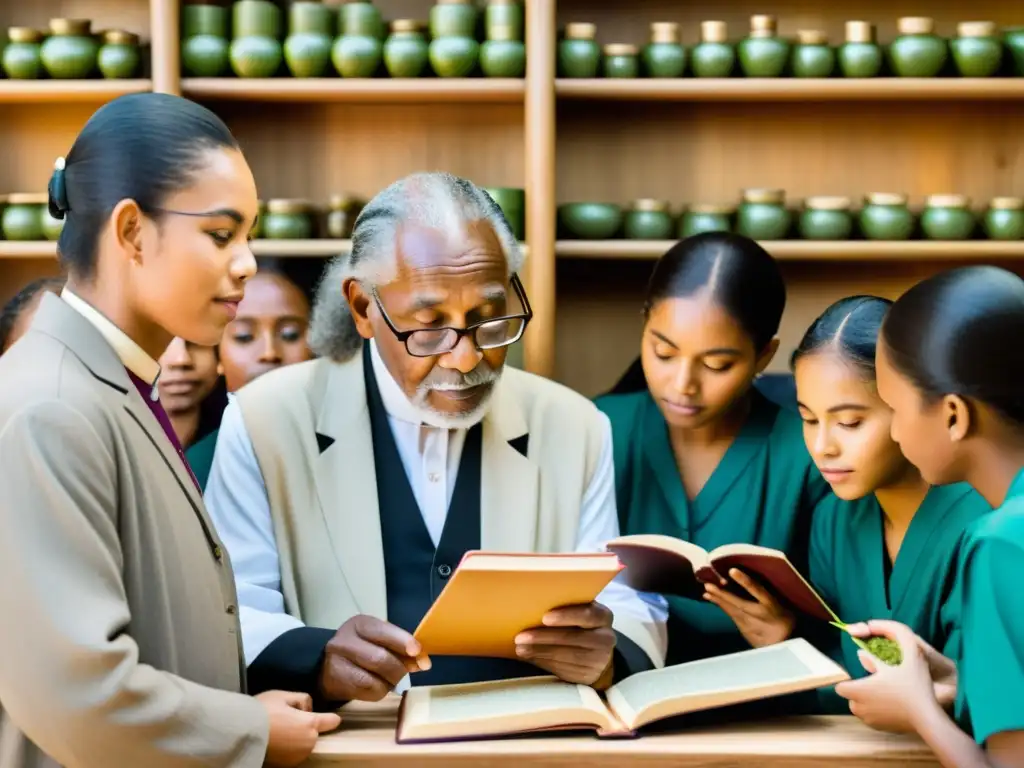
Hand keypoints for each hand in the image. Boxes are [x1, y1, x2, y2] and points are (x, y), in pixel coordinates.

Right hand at [257, 690, 340, 767]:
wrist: (241, 734)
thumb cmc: (263, 712)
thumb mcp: (283, 695)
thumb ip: (302, 699)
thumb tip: (307, 708)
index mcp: (311, 724)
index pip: (331, 721)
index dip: (329, 717)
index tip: (330, 717)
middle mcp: (309, 743)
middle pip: (314, 731)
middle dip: (305, 724)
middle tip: (286, 717)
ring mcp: (298, 756)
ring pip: (304, 742)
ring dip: (298, 737)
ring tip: (279, 728)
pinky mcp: (287, 765)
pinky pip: (294, 752)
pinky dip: (289, 746)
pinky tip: (276, 739)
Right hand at [320, 615, 430, 701]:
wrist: (325, 664)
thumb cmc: (360, 647)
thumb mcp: (377, 637)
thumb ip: (399, 645)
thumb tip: (423, 662)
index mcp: (359, 624)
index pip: (383, 631)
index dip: (402, 642)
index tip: (417, 652)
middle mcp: (344, 642)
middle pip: (380, 659)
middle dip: (400, 668)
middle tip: (409, 670)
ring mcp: (338, 664)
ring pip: (375, 680)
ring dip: (391, 682)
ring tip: (392, 677)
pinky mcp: (338, 685)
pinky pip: (369, 692)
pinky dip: (381, 691)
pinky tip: (379, 685)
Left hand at [514, 602, 615, 686]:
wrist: (599, 654)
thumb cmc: (580, 625)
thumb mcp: (580, 613)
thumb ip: (565, 608)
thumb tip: (531, 606)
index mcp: (603, 616)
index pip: (587, 614)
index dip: (566, 616)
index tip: (544, 618)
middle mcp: (605, 638)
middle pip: (572, 637)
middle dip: (544, 637)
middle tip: (521, 637)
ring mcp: (599, 659)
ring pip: (566, 656)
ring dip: (540, 652)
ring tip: (520, 648)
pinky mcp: (589, 675)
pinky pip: (564, 669)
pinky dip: (545, 662)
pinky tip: (531, 657)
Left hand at [703, 568, 794, 647]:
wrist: (785, 645)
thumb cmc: (785, 620)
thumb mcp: (783, 605)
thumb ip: (768, 593)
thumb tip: (751, 577)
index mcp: (772, 605)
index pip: (757, 590)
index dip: (744, 581)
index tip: (732, 571)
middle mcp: (759, 614)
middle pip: (739, 603)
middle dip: (722, 594)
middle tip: (708, 585)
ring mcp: (751, 624)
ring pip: (732, 610)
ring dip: (718, 600)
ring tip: (706, 592)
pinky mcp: (744, 630)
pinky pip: (731, 615)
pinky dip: (722, 606)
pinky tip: (712, 599)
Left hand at [833, 620, 949, 732]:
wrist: (929, 717)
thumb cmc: (914, 684)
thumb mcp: (906, 654)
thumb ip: (887, 637)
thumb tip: (863, 643)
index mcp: (858, 690)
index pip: (840, 686)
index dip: (850, 680)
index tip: (864, 675)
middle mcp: (859, 707)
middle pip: (850, 696)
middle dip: (859, 689)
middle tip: (878, 681)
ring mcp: (870, 721)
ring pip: (861, 707)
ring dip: (868, 700)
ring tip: (886, 692)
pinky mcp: (881, 729)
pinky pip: (873, 717)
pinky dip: (878, 711)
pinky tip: (893, 704)